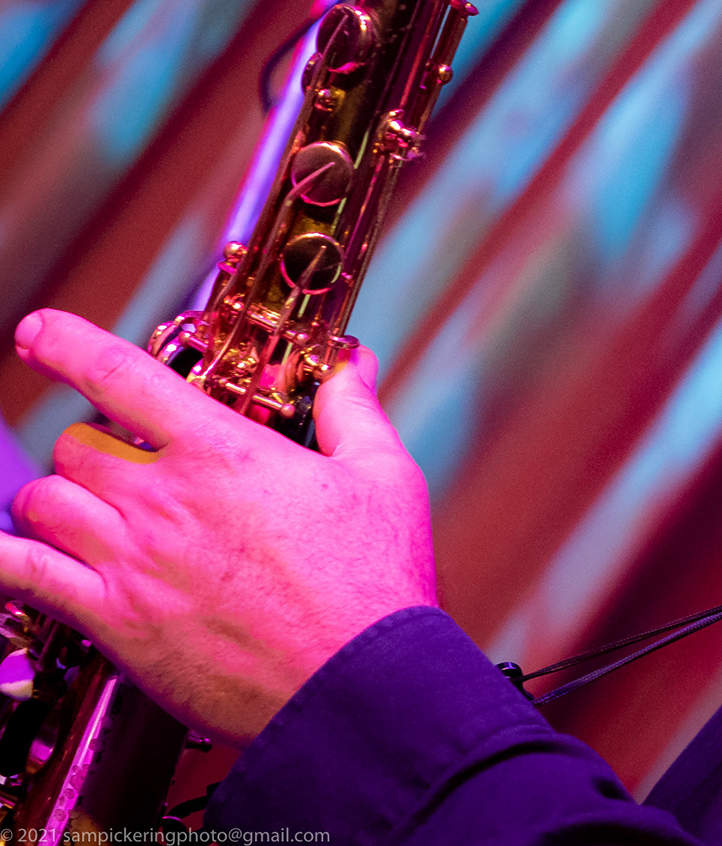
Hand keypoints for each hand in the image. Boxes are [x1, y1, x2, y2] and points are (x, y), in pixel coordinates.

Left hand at [0, 309, 436, 746]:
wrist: (354, 686)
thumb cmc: (375, 582)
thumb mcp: (383, 478)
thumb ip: (353, 412)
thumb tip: (351, 366)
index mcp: (223, 452)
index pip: (120, 375)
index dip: (66, 343)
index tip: (36, 333)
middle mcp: (163, 499)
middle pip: (76, 444)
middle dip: (93, 445)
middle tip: (123, 463)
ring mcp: (130, 562)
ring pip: (42, 503)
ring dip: (56, 500)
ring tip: (86, 513)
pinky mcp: (114, 623)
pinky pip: (21, 577)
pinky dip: (1, 559)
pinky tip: (4, 554)